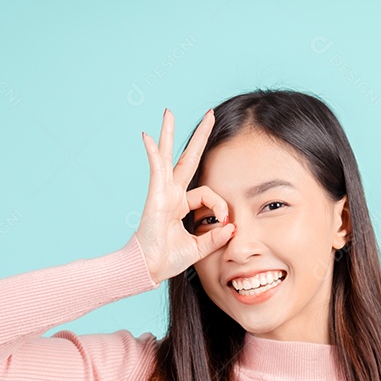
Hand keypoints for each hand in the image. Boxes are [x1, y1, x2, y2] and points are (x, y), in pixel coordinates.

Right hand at [134, 108, 234, 283]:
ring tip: (169, 112)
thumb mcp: (199, 247)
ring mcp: (162, 193)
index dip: (220, 206)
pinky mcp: (155, 196)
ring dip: (168, 134)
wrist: (149, 269)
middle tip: (209, 115)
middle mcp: (172, 194)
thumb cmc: (168, 259)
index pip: (208, 194)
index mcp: (181, 205)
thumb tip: (233, 226)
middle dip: (199, 137)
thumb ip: (216, 236)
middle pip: (186, 159)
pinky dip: (152, 153)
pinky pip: (155, 170)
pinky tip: (148, 136)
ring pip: (168, 157)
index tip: (225, 222)